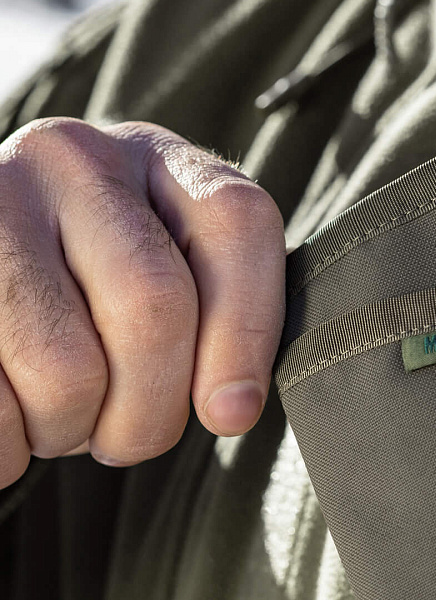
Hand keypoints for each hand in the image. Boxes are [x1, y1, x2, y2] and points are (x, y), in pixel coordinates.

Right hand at [0, 117, 285, 487]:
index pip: (237, 224)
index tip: (230, 415)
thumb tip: (230, 409)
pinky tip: (9, 413)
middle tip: (129, 436)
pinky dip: (7, 441)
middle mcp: (73, 159)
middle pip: (152, 308)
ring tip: (57, 414)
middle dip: (151, 409)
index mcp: (160, 161)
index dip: (246, 334)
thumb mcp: (170, 286)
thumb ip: (216, 326)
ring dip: (68, 428)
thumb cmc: (93, 298)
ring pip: (64, 367)